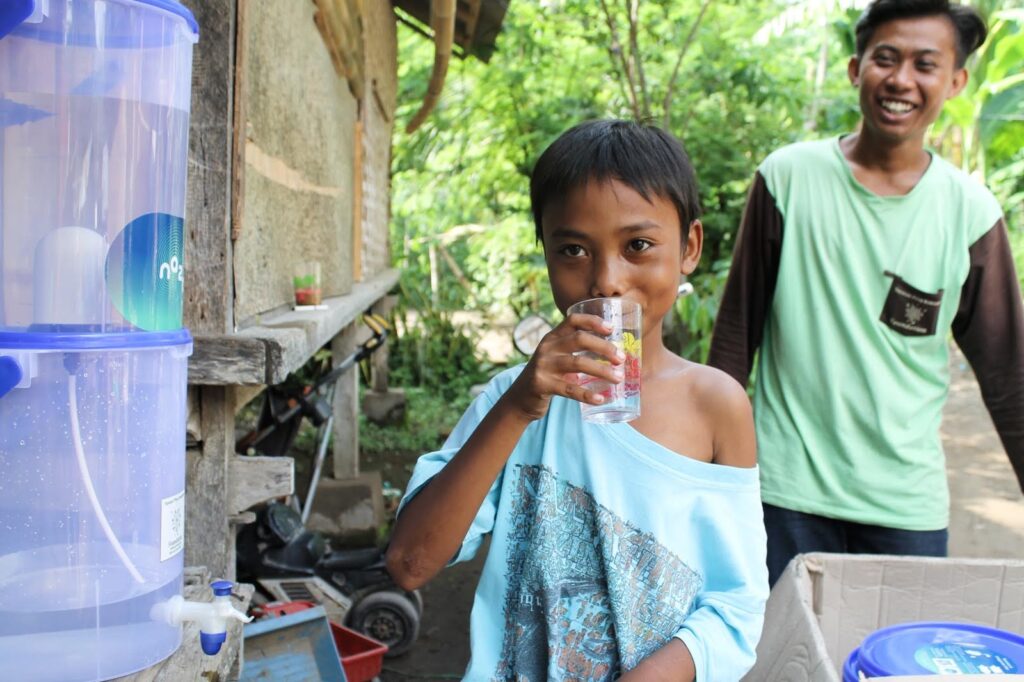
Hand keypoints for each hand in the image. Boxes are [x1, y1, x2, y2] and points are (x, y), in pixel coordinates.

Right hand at [504, 312, 624, 420]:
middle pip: (579, 339)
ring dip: (602, 371)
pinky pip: (569, 389)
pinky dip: (587, 394)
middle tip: (621, 358)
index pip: (573, 320)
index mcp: (552, 337)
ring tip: (618, 378)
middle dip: (604, 347)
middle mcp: (547, 348)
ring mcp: (543, 366)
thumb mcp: (555, 356)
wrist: (519, 398)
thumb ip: (574, 351)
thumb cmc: (547, 375)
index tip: (612, 329)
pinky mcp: (542, 384)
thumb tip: (612, 351)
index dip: (593, 321)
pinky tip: (600, 399)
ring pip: (578, 363)